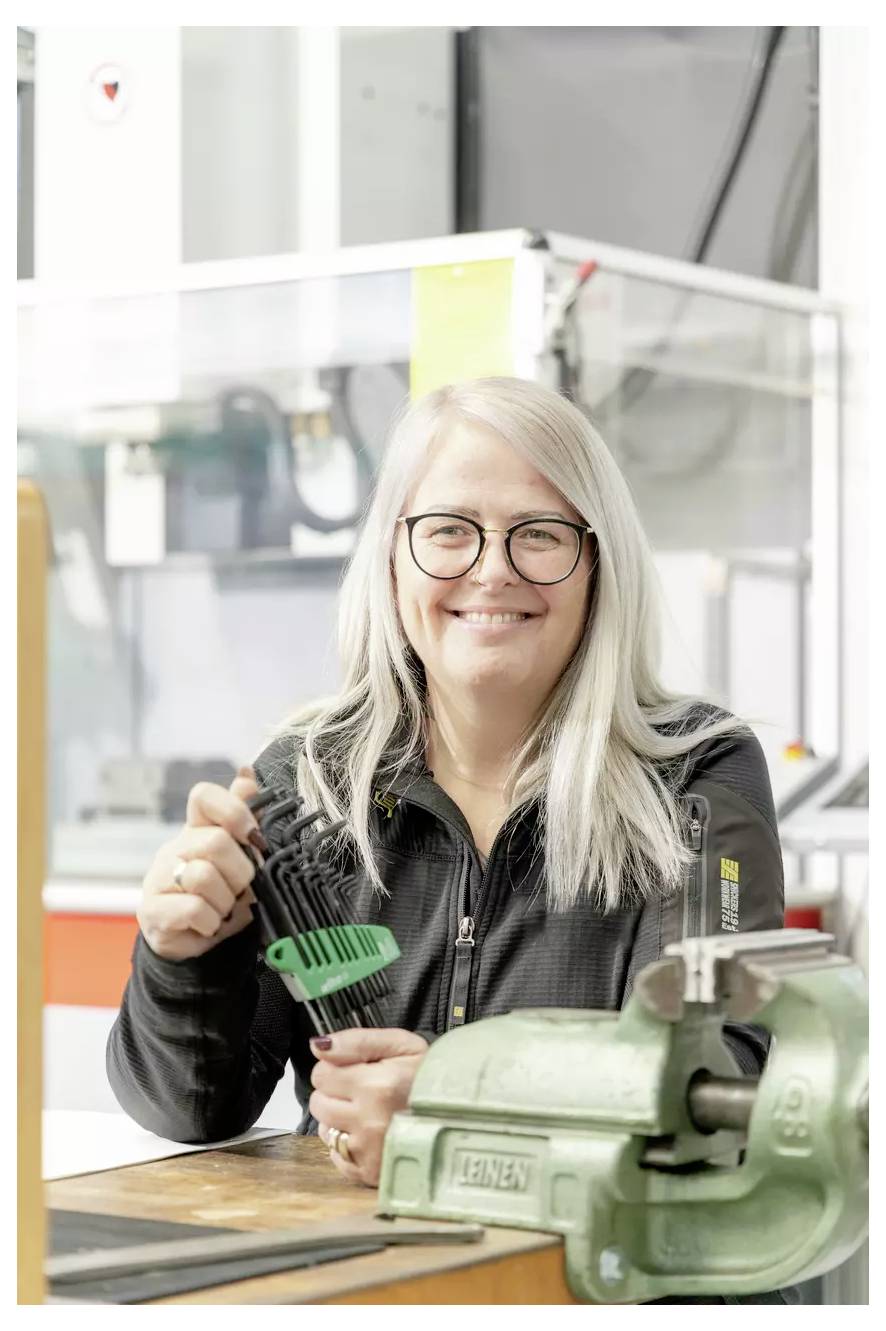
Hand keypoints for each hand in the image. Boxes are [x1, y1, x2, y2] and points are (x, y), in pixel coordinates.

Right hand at [137, 766, 265, 960]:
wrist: (189, 940)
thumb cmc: (218, 893)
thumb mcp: (237, 857)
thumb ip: (244, 817)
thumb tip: (247, 772)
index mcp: (196, 830)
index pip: (204, 797)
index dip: (234, 810)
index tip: (253, 835)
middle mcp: (174, 849)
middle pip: (215, 841)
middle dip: (241, 872)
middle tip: (242, 889)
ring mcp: (158, 878)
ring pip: (203, 876)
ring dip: (226, 900)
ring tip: (224, 909)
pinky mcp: (152, 910)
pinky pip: (193, 909)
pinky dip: (212, 922)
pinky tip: (210, 924)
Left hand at [308, 1028, 429, 1186]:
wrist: (465, 1114)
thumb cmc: (432, 1077)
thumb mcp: (403, 1044)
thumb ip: (358, 1041)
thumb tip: (318, 1046)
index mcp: (376, 1086)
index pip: (322, 1073)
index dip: (337, 1068)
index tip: (357, 1070)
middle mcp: (369, 1122)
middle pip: (319, 1103)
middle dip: (336, 1093)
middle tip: (363, 1091)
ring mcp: (369, 1151)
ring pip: (325, 1131)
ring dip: (340, 1120)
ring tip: (369, 1113)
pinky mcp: (371, 1173)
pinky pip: (337, 1158)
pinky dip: (347, 1146)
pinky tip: (370, 1135)